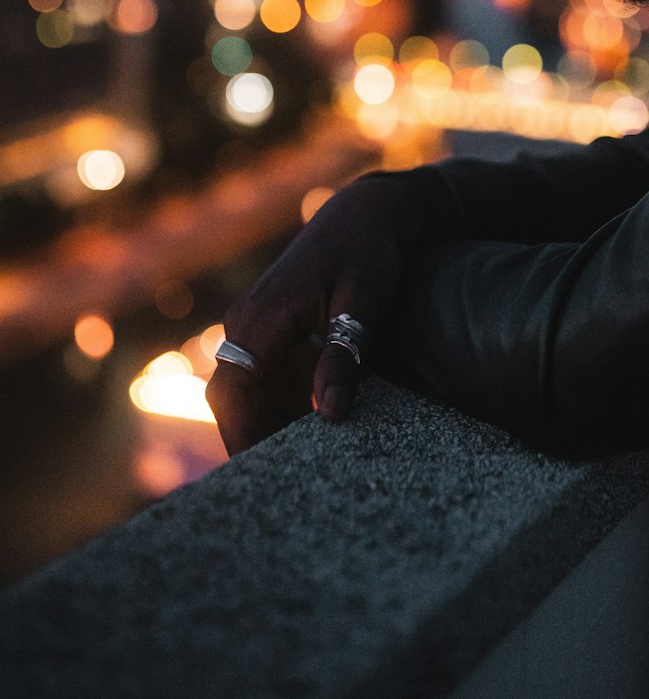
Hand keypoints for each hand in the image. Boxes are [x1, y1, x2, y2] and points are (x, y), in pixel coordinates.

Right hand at [206, 174, 406, 454]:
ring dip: (271, 421)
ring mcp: (255, 325)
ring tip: (305, 464)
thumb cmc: (366, 252)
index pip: (234, 391)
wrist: (366, 213)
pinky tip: (318, 424)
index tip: (265, 477)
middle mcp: (246, 322)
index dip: (243, 436)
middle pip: (232, 397)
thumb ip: (344, 356)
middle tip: (286, 485)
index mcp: (259, 317)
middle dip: (253, 437)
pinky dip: (285, 402)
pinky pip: (266, 376)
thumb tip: (330, 414)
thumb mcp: (361, 306)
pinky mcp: (272, 328)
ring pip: (247, 390)